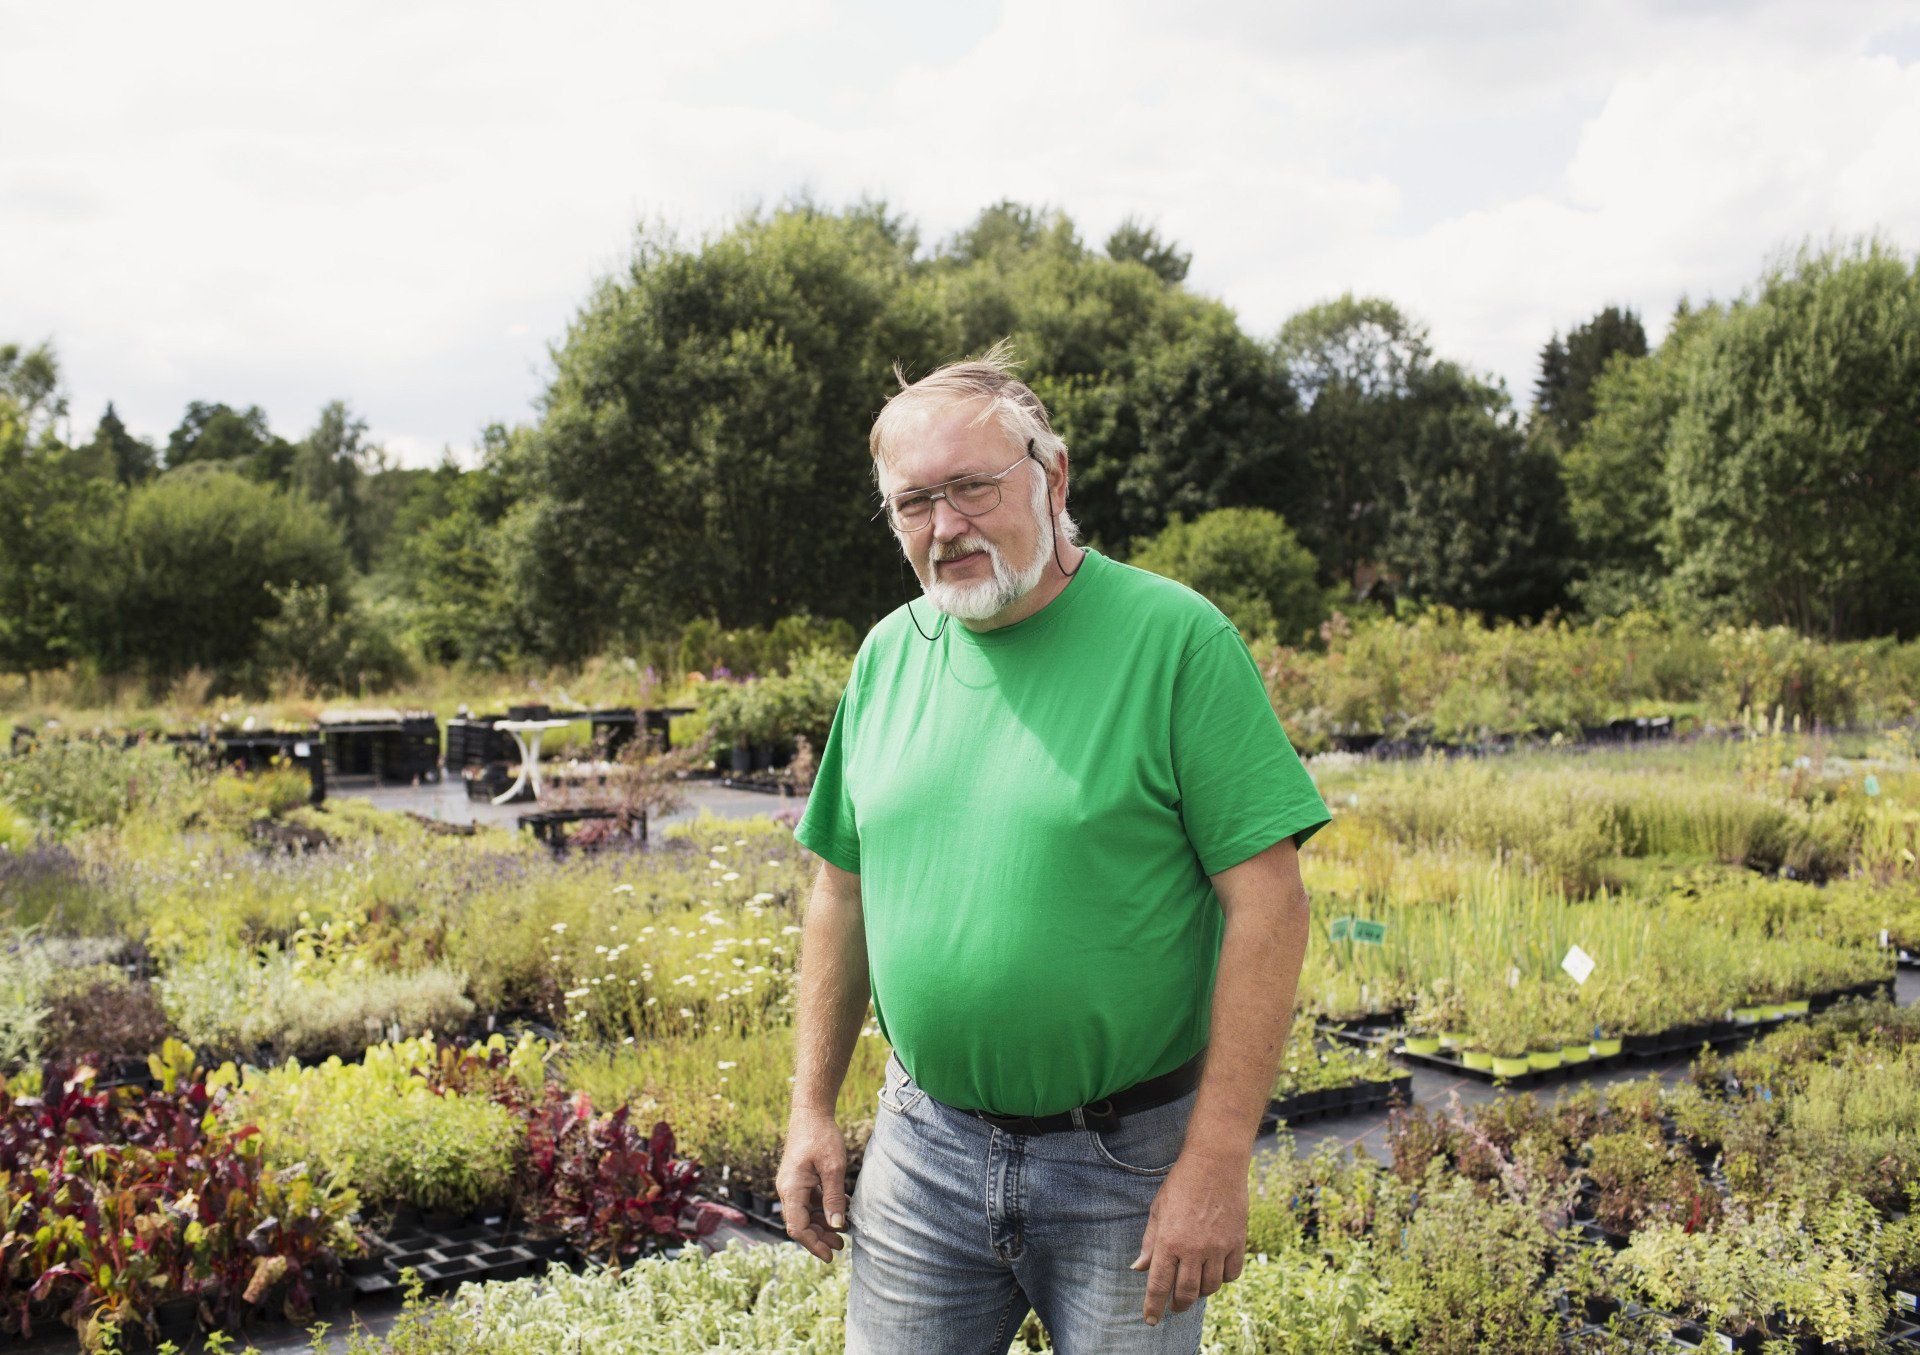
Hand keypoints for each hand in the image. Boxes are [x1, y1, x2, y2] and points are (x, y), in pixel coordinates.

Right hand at [778, 1111, 850, 1263]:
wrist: (812, 1112)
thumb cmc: (822, 1137)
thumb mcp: (833, 1168)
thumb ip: (833, 1198)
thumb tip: (837, 1226)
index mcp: (791, 1189)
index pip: (797, 1227)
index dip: (813, 1244)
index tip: (830, 1255)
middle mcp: (788, 1190)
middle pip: (801, 1223)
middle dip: (820, 1237)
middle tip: (841, 1246)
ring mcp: (793, 1184)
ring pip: (806, 1213)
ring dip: (823, 1223)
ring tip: (844, 1232)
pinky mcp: (800, 1178)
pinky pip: (810, 1200)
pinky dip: (824, 1208)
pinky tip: (842, 1209)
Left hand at [1130, 1149, 1248, 1324]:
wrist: (1215, 1163)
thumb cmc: (1181, 1184)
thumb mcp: (1158, 1210)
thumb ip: (1150, 1243)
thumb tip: (1138, 1268)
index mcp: (1168, 1241)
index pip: (1159, 1286)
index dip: (1154, 1307)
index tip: (1151, 1320)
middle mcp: (1193, 1249)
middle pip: (1186, 1293)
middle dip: (1178, 1305)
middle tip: (1175, 1306)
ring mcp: (1217, 1247)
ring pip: (1210, 1288)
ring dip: (1201, 1292)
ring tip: (1195, 1286)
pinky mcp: (1237, 1242)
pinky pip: (1232, 1274)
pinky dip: (1223, 1278)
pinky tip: (1216, 1272)